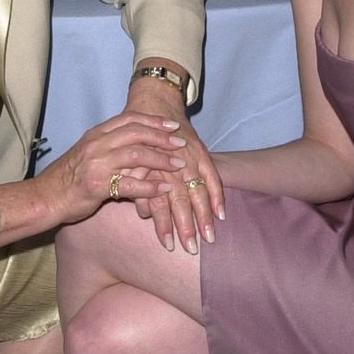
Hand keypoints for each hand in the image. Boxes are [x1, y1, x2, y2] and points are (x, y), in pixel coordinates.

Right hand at [34, 111, 187, 226]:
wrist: (45, 198)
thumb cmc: (68, 179)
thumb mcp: (87, 154)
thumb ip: (109, 146)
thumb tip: (135, 144)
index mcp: (95, 135)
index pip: (129, 119)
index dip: (153, 121)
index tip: (172, 125)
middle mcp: (96, 145)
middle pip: (136, 133)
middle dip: (162, 137)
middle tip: (181, 142)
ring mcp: (96, 164)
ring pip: (136, 155)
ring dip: (161, 159)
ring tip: (179, 165)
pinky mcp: (97, 186)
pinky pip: (130, 184)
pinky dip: (151, 186)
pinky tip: (164, 188)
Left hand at [123, 76, 222, 253]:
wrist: (152, 104)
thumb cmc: (138, 140)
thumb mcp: (132, 160)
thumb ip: (139, 185)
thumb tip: (143, 212)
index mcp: (150, 167)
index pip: (158, 201)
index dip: (164, 225)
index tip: (169, 245)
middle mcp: (171, 164)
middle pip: (180, 199)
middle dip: (186, 226)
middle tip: (191, 248)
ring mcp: (188, 157)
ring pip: (198, 190)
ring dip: (204, 216)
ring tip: (210, 237)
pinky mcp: (200, 151)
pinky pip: (212, 175)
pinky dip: (217, 195)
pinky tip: (221, 214)